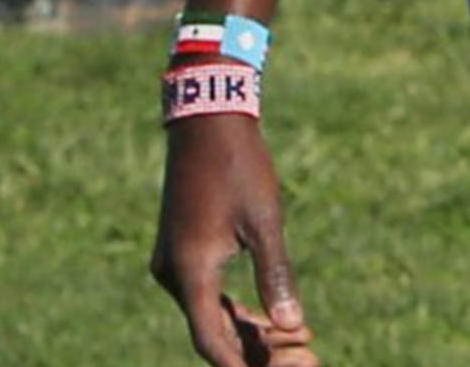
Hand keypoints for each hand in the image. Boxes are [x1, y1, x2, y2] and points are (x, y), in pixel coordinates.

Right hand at [154, 115, 319, 365]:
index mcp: (190, 271)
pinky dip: (231, 309)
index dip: (238, 362)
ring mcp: (173, 263)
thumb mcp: (265, 223)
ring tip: (289, 344)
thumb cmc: (241, 170)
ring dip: (243, 331)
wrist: (208, 127)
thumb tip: (294, 325)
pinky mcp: (180, 252)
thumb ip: (277, 276)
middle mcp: (173, 273)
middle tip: (296, 357)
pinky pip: (204, 295)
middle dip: (249, 349)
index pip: (209, 338)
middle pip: (209, 331)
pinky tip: (264, 320)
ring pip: (207, 314)